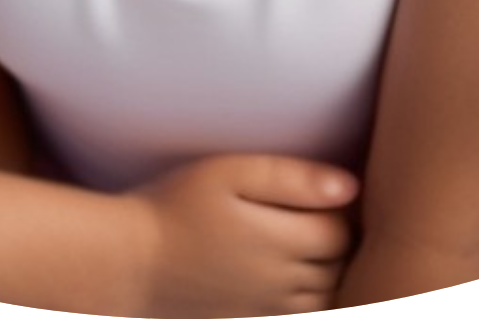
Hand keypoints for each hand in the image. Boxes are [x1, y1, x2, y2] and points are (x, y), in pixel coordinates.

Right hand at [137, 154, 358, 316]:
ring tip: (312, 248)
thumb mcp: (228, 173)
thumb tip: (349, 188)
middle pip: (337, 271)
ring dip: (328, 278)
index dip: (342, 213)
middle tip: (324, 218)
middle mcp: (279, 284)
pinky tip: (287, 282)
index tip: (328, 195)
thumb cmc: (175, 206)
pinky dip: (303, 304)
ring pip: (322, 302)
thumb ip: (291, 178)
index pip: (340, 234)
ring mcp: (263, 311)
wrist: (128, 264)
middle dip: (340, 246)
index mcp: (278, 242)